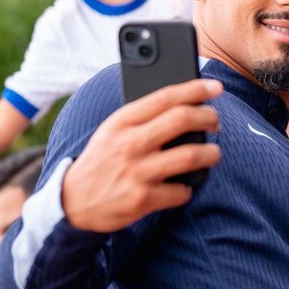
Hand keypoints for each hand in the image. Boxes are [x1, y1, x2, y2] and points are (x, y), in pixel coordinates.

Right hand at [61, 79, 222, 231]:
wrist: (72, 201)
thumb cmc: (102, 160)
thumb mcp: (112, 131)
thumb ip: (141, 118)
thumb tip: (184, 105)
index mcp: (122, 121)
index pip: (165, 97)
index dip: (195, 89)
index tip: (215, 87)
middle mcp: (130, 144)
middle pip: (182, 120)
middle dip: (209, 117)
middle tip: (216, 122)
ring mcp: (137, 172)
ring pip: (191, 156)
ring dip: (211, 154)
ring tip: (213, 154)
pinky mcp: (142, 199)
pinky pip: (181, 191)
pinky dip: (188, 188)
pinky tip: (184, 186)